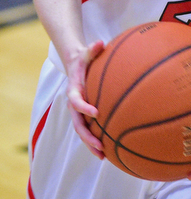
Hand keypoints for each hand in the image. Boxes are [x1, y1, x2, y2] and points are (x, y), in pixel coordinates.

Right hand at [65, 39, 104, 159]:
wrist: (76, 65)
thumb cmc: (84, 59)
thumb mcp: (86, 52)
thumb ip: (92, 48)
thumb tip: (100, 42)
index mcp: (74, 89)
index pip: (76, 101)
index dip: (84, 107)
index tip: (96, 113)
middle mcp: (74, 104)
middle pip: (77, 124)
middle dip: (87, 137)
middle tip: (100, 146)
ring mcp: (78, 111)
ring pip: (82, 131)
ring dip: (91, 144)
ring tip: (103, 156)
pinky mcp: (84, 114)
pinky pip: (88, 129)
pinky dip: (95, 139)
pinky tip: (109, 149)